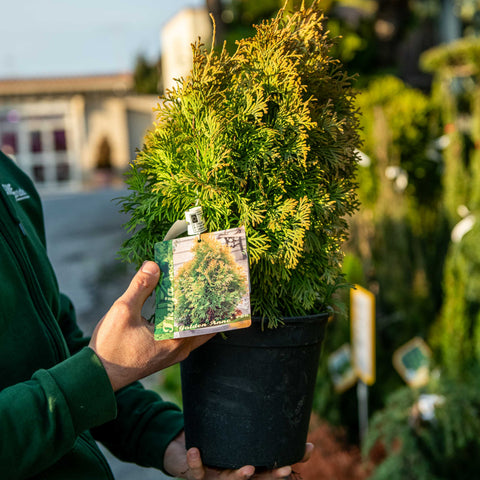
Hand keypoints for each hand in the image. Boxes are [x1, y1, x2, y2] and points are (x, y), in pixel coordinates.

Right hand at [89, 261, 213, 390]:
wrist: (99, 375)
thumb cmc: (110, 346)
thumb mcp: (123, 311)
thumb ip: (140, 287)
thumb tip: (153, 265)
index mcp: (175, 340)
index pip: (203, 317)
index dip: (207, 297)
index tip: (207, 280)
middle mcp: (181, 349)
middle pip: (204, 323)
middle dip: (204, 303)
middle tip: (202, 282)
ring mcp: (176, 354)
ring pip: (195, 329)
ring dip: (194, 311)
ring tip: (192, 289)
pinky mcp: (168, 354)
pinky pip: (185, 335)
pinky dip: (185, 320)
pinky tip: (177, 304)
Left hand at [164, 431, 313, 478]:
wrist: (185, 453)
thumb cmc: (216, 444)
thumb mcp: (235, 433)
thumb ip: (252, 423)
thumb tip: (274, 398)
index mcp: (249, 466)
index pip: (273, 467)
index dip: (289, 460)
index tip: (307, 449)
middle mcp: (236, 475)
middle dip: (272, 476)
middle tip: (286, 468)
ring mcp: (217, 477)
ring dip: (240, 477)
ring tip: (248, 468)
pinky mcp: (196, 474)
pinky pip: (196, 471)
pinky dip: (196, 462)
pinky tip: (196, 450)